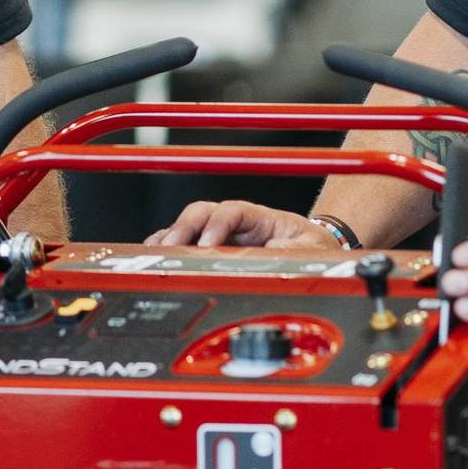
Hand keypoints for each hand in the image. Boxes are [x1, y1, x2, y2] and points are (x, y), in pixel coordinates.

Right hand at [149, 201, 341, 248]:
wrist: (312, 251)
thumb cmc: (311, 247)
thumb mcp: (313, 249)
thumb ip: (295, 250)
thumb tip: (275, 250)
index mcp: (260, 218)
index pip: (232, 210)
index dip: (217, 224)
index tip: (208, 246)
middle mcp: (235, 222)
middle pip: (202, 212)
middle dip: (184, 227)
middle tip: (171, 248)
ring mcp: (220, 234)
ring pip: (188, 226)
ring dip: (170, 236)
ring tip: (156, 254)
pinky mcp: (210, 250)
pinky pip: (184, 244)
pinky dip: (167, 249)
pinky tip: (154, 258)